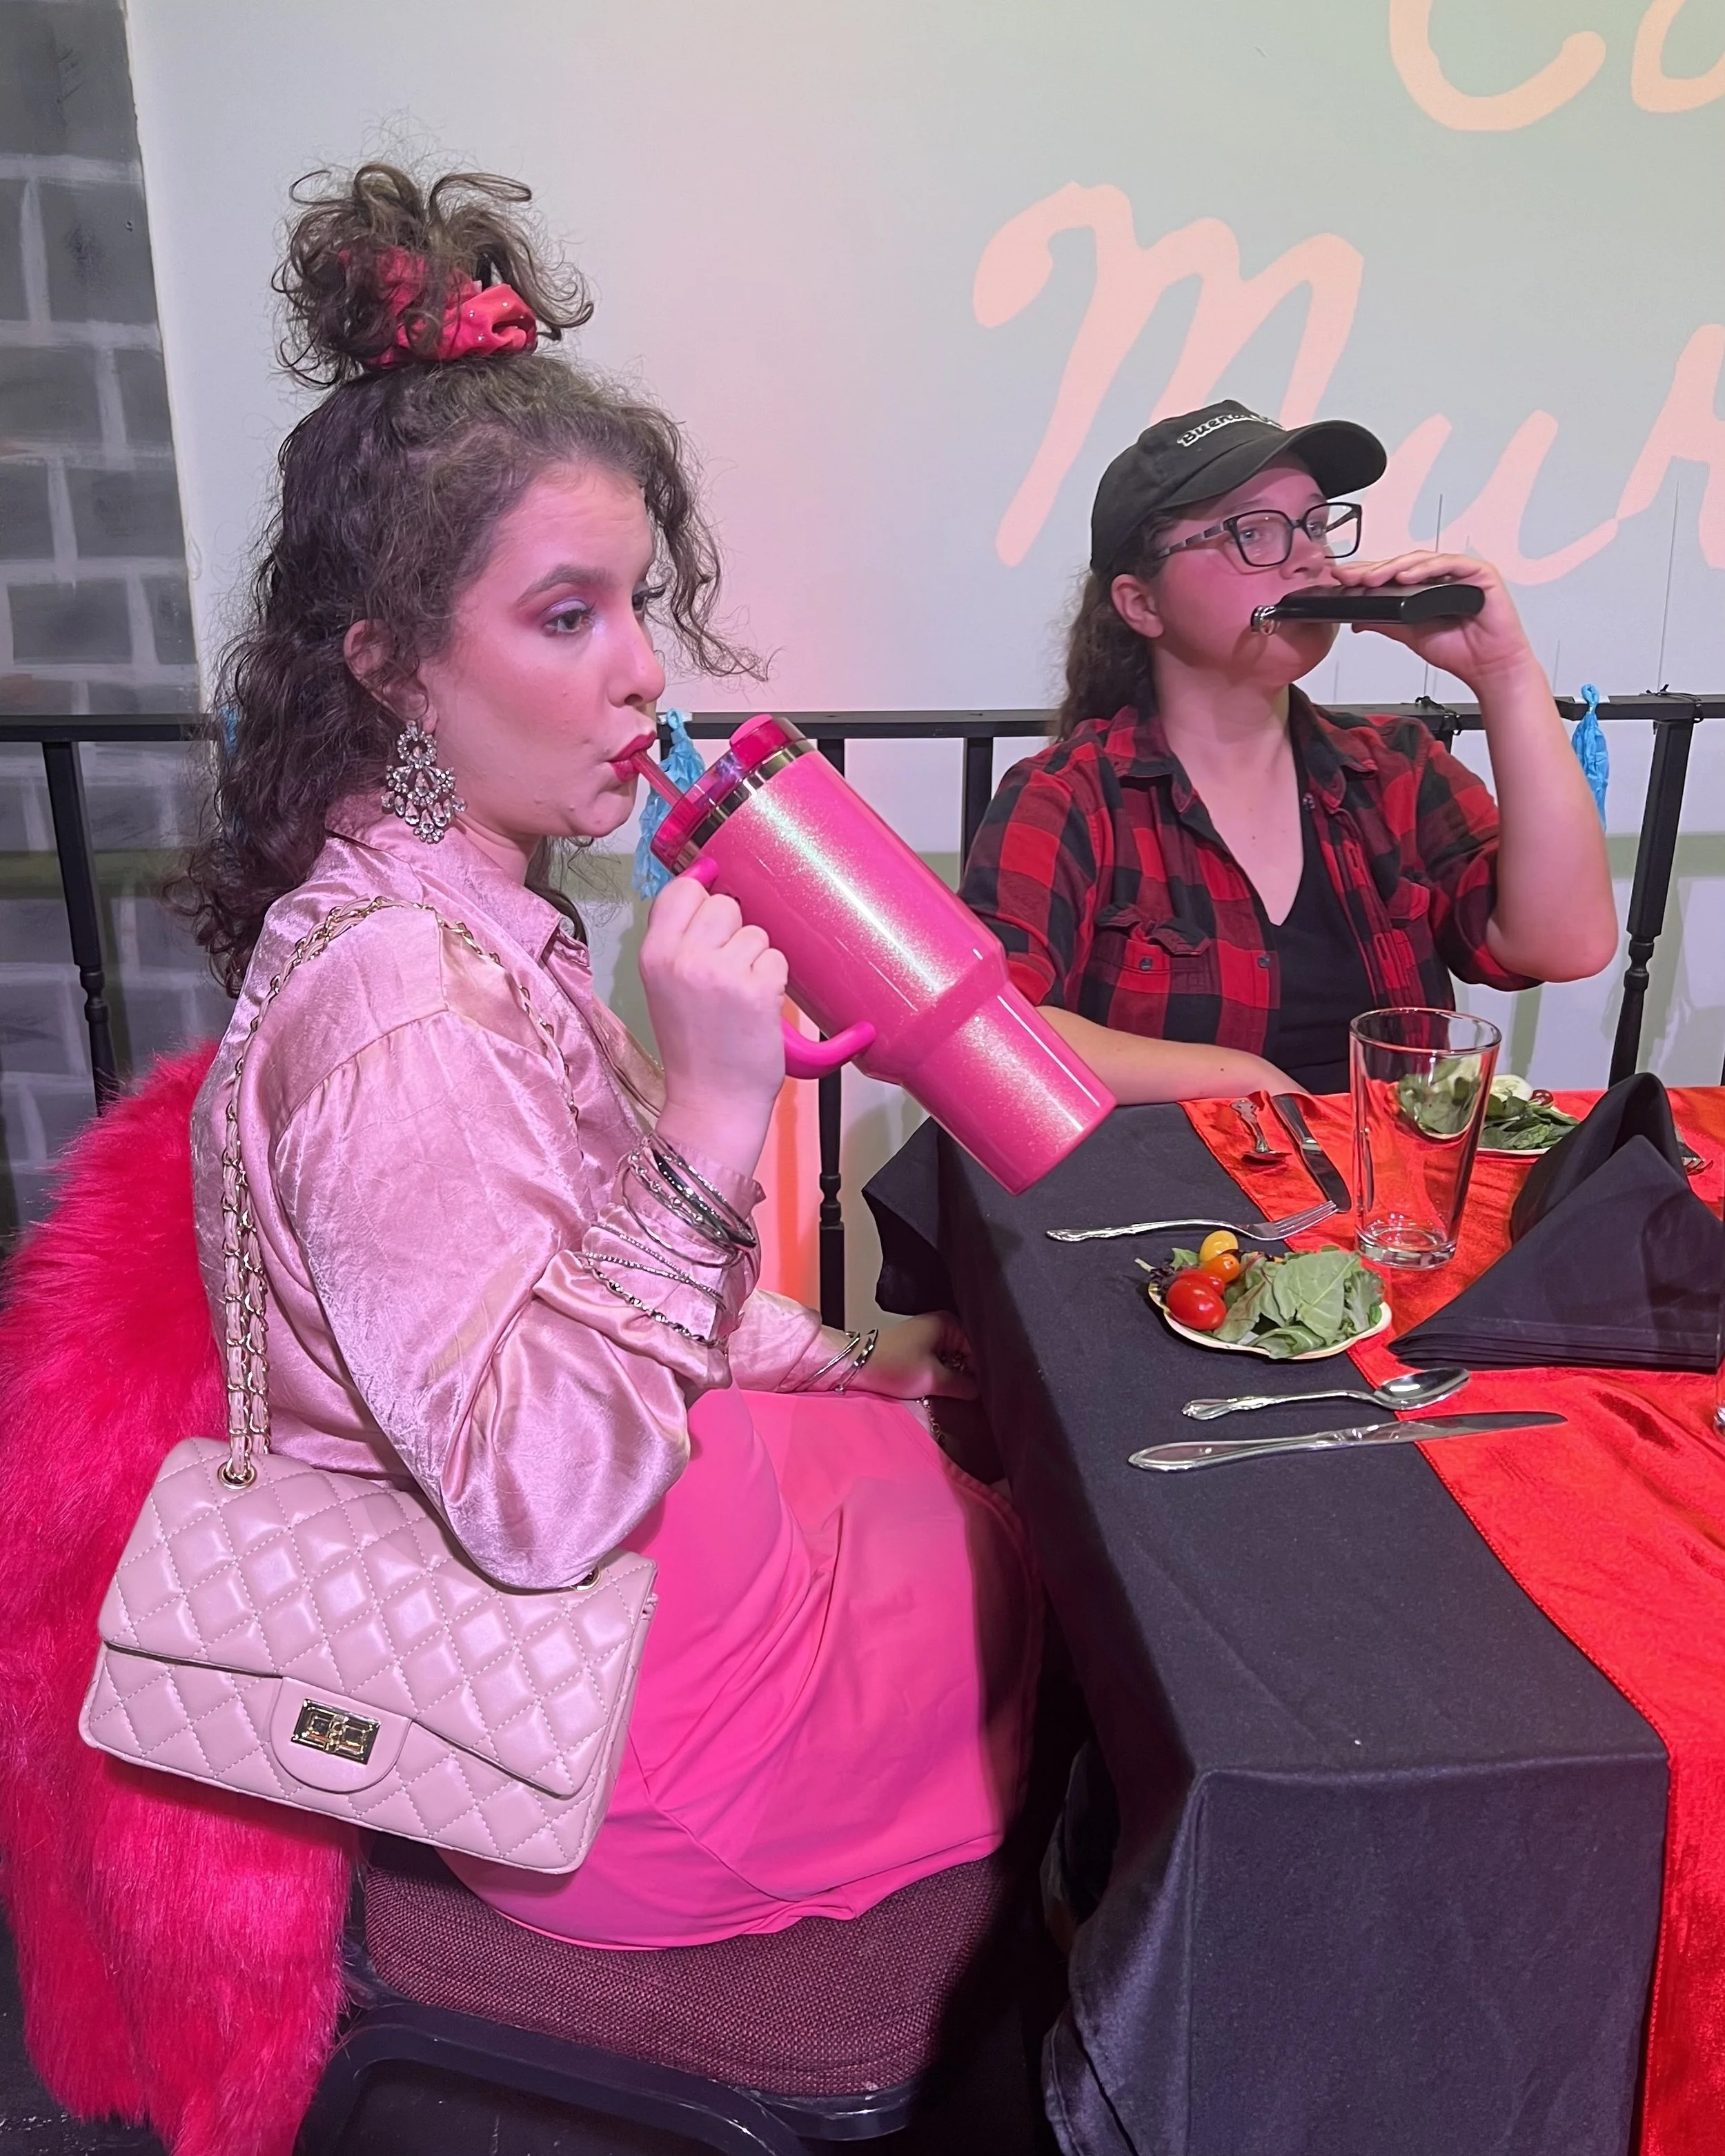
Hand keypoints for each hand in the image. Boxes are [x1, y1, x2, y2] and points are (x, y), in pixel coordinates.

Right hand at [640, 870, 788, 1179]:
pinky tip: (757, 1009)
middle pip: (724, 903)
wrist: (711, 1102)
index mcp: (654, 955)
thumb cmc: (693, 1048)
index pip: (682, 890)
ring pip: (756, 932)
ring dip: (756, 960)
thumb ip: (678, 940)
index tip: (712, 916)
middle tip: (727, 972)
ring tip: (740, 997)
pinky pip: (776, 960)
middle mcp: (683, 958)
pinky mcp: (756, 990)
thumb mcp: (664, 987)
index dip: (703, 897)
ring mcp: (720, 973)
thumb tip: (705, 883)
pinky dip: (774, 982)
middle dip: (734, 932)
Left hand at [849, 1313, 980, 1401]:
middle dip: (969, 1373)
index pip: (979, 1348)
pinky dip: (944, 1374)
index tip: (983, 1391)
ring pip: (956, 1359)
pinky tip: (943, 1387)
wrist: (857, 1364)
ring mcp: (931, 1334)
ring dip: (956, 1375)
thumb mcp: (933, 1379)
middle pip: (969, 1353)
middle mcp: (942, 1323)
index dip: (982, 1371)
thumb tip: (981, 1391)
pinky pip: (943, 1361)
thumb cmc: (892, 1365)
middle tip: (970, 1394)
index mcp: (949, 1322)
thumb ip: (963, 1386)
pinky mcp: (921, 1346)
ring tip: (956, 1392)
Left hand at [1330, 550, 1540, 695]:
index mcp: (1428, 586)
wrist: (1489, 668)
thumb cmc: (1459, 649)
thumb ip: (1385, 623)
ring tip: (1372, 578)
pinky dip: (1426, 569)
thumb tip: (1356, 618)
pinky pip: (1450, 564)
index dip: (1368, 574)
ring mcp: (1462, 572)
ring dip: (1395, 567)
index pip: (1394, 573)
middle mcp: (1444, 575)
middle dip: (1375, 569)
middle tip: (1350, 577)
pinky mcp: (1480, 573)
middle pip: (1405, 563)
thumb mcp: (1410, 635)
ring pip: (1423, 560)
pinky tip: (1406, 577)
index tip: (1343, 579)